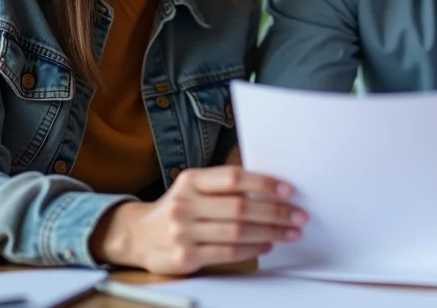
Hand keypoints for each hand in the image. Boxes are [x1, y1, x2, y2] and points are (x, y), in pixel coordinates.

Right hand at [91, 165, 305, 274]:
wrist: (137, 236)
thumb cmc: (179, 208)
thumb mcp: (194, 188)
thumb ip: (224, 187)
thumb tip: (272, 189)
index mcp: (191, 180)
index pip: (233, 178)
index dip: (264, 183)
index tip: (288, 190)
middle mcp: (184, 204)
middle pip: (240, 207)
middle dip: (275, 212)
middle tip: (298, 216)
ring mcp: (182, 232)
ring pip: (237, 232)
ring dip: (270, 232)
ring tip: (290, 232)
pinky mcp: (184, 257)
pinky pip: (227, 253)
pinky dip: (252, 249)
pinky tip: (267, 245)